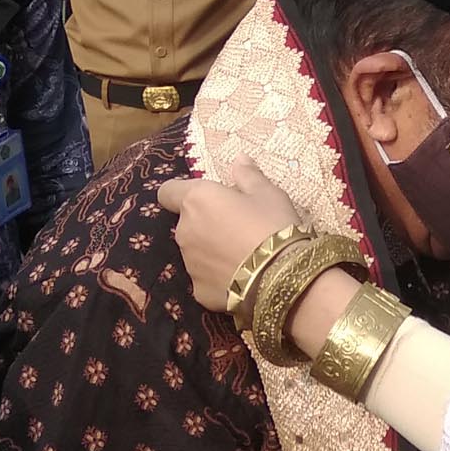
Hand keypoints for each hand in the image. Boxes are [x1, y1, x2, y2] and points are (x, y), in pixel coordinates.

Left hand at [156, 162, 301, 311]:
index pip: (168, 191)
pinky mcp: (199, 291)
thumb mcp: (267, 193)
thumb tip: (239, 159)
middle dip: (205, 224)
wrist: (281, 277)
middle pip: (187, 223)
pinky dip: (217, 277)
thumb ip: (248, 176)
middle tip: (237, 228)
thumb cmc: (273, 224)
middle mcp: (184, 230)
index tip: (205, 199)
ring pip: (195, 251)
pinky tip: (241, 279)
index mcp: (197, 200)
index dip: (182, 193)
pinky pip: (205, 278)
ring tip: (242, 257)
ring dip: (210, 250)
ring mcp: (189, 264)